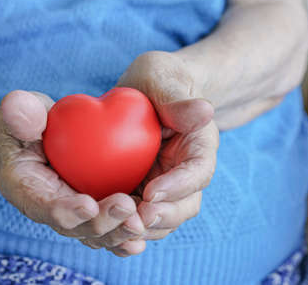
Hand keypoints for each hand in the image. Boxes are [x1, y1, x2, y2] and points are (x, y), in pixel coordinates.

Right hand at [0, 90, 146, 255]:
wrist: (38, 137)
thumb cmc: (30, 122)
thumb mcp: (22, 112)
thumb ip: (20, 111)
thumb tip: (18, 106)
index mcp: (25, 188)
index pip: (42, 205)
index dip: (65, 209)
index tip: (89, 205)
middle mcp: (48, 209)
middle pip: (74, 226)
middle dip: (101, 222)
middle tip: (127, 207)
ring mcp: (71, 215)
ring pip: (95, 234)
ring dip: (118, 233)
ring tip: (140, 226)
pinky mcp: (90, 214)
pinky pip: (107, 230)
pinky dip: (123, 236)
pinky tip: (142, 236)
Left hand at [107, 51, 219, 254]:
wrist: (148, 91)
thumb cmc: (158, 78)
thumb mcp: (164, 79)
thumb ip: (178, 99)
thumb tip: (205, 111)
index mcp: (198, 145)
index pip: (198, 171)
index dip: (179, 186)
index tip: (151, 191)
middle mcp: (185, 171)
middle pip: (184, 204)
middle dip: (161, 216)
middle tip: (133, 221)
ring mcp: (165, 184)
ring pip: (162, 218)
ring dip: (143, 228)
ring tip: (116, 230)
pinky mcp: (143, 190)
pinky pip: (138, 216)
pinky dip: (125, 227)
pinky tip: (102, 229)